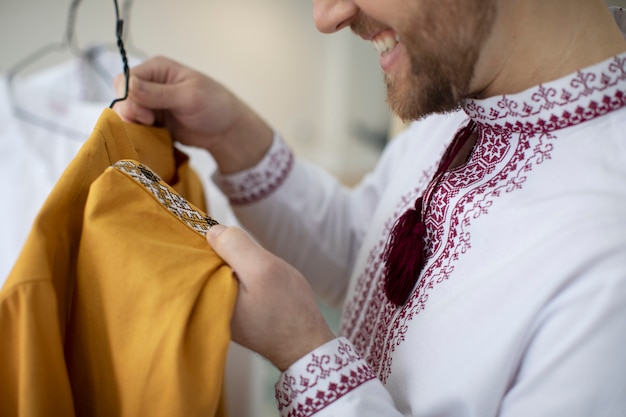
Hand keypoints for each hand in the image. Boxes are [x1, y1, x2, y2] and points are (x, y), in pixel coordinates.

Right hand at [113, 56, 272, 173]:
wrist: (227, 131)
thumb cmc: (215, 106)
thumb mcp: (188, 97)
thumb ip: (157, 93)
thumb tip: (127, 85)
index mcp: (157, 69)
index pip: (125, 80)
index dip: (129, 98)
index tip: (147, 115)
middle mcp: (150, 84)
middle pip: (122, 98)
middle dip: (131, 113)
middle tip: (150, 124)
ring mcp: (151, 104)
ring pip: (127, 114)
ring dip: (134, 125)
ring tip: (152, 131)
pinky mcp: (153, 121)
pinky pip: (136, 127)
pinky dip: (139, 134)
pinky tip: (152, 139)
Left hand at [207, 225, 335, 371]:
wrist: (306, 344)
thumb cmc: (286, 309)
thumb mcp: (262, 269)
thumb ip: (235, 246)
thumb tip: (212, 230)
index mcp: (205, 295)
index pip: (195, 257)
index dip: (215, 242)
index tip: (236, 244)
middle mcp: (205, 306)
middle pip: (208, 265)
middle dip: (228, 255)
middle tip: (254, 263)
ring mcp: (219, 311)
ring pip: (221, 274)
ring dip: (238, 267)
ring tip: (259, 275)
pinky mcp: (232, 314)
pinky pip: (230, 286)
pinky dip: (243, 279)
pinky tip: (260, 286)